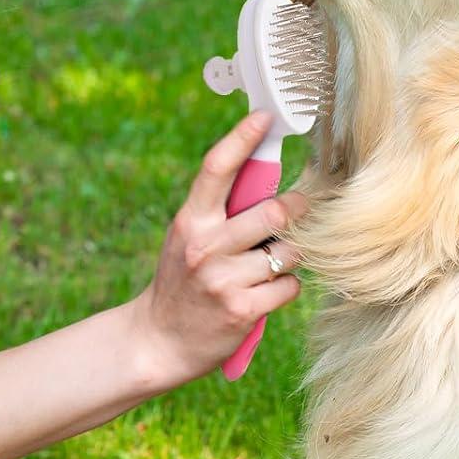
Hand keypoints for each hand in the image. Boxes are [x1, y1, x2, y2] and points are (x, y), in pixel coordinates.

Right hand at [131, 110, 308, 388]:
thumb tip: (268, 179)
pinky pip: (289, 286)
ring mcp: (224, 279)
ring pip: (289, 251)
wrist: (158, 341)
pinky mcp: (243, 310)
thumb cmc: (182, 280)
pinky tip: (266, 292)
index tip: (265, 117)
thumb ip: (220, 212)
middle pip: (274, 211)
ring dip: (291, 255)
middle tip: (301, 208)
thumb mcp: (189, 238)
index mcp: (191, 220)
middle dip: (297, 209)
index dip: (242, 138)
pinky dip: (286, 287)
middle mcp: (206, 246)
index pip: (217, 168)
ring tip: (273, 262)